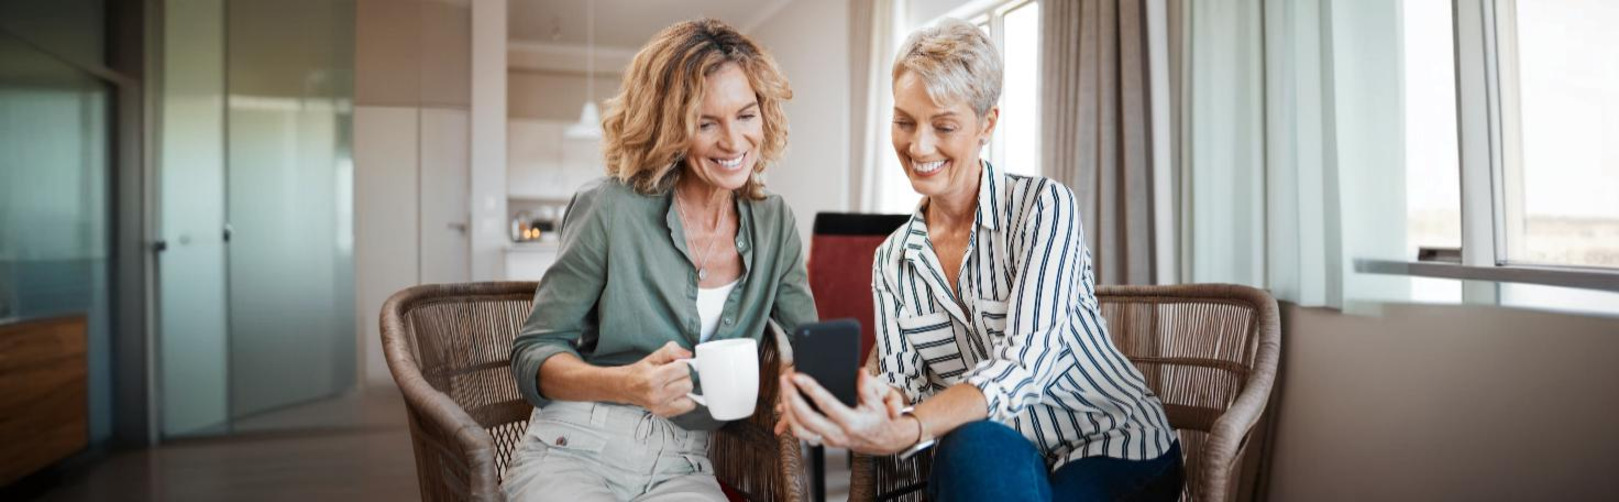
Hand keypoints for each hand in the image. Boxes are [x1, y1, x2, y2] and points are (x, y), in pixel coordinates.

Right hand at [616, 341, 695, 417]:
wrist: (626, 387)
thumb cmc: (640, 372)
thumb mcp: (654, 356)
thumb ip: (672, 350)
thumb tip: (688, 355)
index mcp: (653, 378)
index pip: (683, 369)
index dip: (682, 365)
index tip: (675, 365)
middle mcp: (656, 395)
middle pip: (688, 384)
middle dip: (683, 377)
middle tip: (674, 376)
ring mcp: (660, 407)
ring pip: (690, 397)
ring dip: (684, 390)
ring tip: (674, 385)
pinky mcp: (663, 413)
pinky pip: (687, 407)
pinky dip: (685, 400)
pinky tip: (675, 394)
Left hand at [779, 370, 915, 454]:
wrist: (884, 441)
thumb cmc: (880, 419)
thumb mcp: (878, 402)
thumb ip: (868, 387)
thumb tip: (860, 373)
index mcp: (851, 423)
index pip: (825, 404)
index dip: (810, 388)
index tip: (797, 376)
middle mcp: (838, 434)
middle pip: (806, 418)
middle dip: (791, 397)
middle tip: (785, 379)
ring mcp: (829, 440)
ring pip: (799, 429)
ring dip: (788, 410)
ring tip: (784, 390)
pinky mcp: (824, 442)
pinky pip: (802, 433)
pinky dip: (791, 420)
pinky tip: (787, 404)